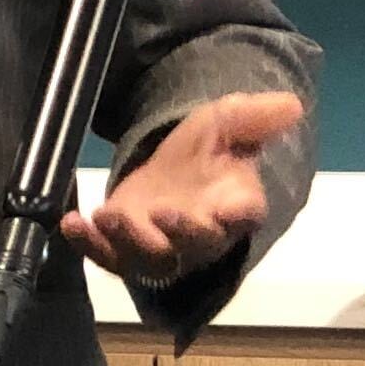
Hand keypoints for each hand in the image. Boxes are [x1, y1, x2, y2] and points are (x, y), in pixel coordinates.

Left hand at [62, 90, 302, 287]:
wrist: (173, 170)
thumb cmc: (205, 150)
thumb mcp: (225, 122)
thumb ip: (254, 117)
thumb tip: (293, 105)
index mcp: (236, 207)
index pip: (244, 218)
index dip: (236, 217)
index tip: (227, 209)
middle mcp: (202, 237)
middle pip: (194, 247)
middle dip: (178, 234)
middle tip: (159, 212)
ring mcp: (162, 249)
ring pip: (149, 260)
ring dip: (127, 242)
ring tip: (105, 214)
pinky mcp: (126, 250)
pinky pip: (109, 259)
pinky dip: (89, 246)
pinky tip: (72, 224)